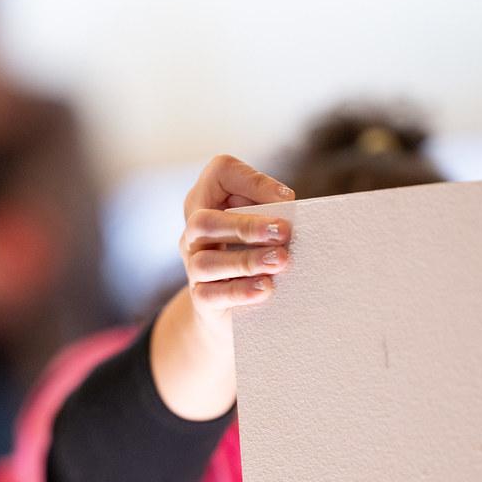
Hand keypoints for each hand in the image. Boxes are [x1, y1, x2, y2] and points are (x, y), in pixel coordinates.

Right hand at [151, 155, 294, 420]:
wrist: (229, 308)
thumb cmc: (254, 253)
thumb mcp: (262, 225)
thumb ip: (273, 210)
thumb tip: (288, 206)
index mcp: (209, 201)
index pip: (220, 172)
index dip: (252, 180)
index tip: (288, 198)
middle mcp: (194, 232)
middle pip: (205, 222)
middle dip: (247, 226)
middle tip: (284, 231)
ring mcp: (193, 266)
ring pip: (207, 262)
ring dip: (247, 261)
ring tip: (281, 262)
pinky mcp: (201, 299)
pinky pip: (212, 295)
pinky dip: (241, 291)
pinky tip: (267, 288)